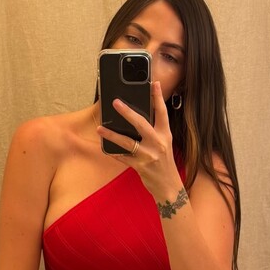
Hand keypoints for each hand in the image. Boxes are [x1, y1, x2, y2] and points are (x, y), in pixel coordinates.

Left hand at [96, 81, 182, 197]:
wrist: (169, 187)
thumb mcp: (164, 144)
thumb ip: (153, 131)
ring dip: (112, 135)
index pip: (162, 112)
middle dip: (127, 112)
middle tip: (115, 102)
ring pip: (128, 142)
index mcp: (165, 135)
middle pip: (141, 124)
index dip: (158, 97)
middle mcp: (158, 143)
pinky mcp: (140, 166)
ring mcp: (149, 155)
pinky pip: (123, 157)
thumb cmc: (165, 163)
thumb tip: (136, 118)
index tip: (154, 83)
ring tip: (100, 128)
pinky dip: (113, 152)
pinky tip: (105, 148)